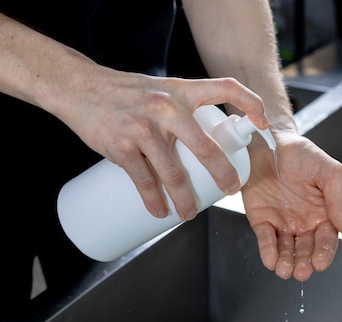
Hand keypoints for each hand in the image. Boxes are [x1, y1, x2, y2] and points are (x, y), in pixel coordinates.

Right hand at [55, 68, 268, 220]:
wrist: (78, 87)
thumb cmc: (126, 92)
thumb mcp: (161, 90)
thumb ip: (184, 111)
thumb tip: (207, 145)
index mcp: (182, 90)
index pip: (226, 88)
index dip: (251, 103)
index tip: (263, 123)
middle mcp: (167, 107)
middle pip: (206, 147)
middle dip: (223, 174)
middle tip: (231, 191)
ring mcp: (143, 128)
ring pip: (173, 173)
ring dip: (185, 200)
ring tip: (189, 214)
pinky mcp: (121, 146)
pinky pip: (143, 180)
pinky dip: (153, 201)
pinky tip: (158, 212)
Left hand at [241, 132, 341, 280]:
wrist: (269, 141)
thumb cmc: (301, 153)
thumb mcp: (328, 172)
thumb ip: (338, 201)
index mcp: (323, 213)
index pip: (327, 240)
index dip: (324, 253)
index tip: (320, 263)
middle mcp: (304, 222)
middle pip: (307, 250)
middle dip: (304, 263)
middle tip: (302, 272)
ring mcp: (282, 222)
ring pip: (286, 250)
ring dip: (286, 262)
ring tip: (285, 270)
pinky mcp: (262, 220)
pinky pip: (266, 239)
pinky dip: (268, 251)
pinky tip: (270, 260)